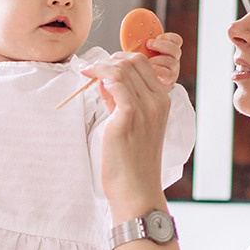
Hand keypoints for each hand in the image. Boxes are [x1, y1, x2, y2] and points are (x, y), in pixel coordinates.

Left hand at [88, 52, 173, 212]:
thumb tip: (104, 81)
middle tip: (92, 68)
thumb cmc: (131, 163)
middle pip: (134, 61)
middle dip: (110, 59)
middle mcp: (158, 101)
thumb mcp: (130, 125)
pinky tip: (89, 79)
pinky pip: (114, 82)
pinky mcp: (129, 115)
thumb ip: (120, 101)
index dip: (121, 59)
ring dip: (100, 66)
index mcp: (163, 102)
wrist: (136, 190)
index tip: (103, 65)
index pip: (145, 64)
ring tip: (86, 72)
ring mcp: (145, 108)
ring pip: (123, 68)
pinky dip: (99, 75)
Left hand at [142, 31, 182, 88]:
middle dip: (162, 45)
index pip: (176, 40)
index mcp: (168, 51)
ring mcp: (172, 71)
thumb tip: (127, 24)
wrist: (139, 86)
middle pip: (175, 50)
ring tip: (146, 61)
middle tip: (148, 44)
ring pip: (171, 61)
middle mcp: (173, 60)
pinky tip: (147, 70)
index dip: (168, 37)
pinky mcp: (169, 81)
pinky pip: (167, 73)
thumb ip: (139, 42)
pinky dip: (157, 70)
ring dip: (157, 59)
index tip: (157, 36)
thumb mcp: (140, 52)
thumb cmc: (138, 67)